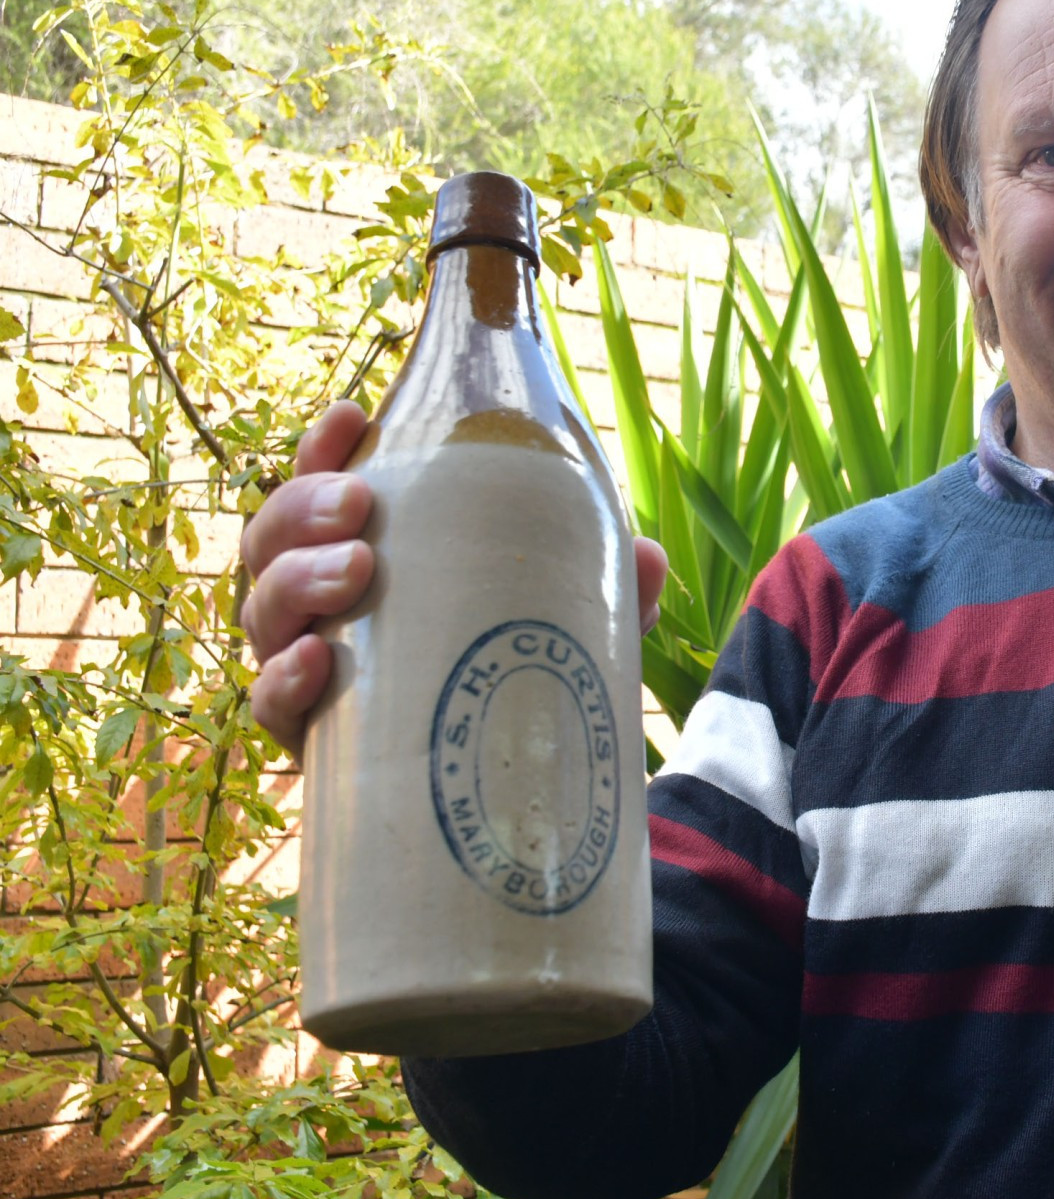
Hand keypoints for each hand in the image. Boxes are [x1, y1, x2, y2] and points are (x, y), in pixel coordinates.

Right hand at [241, 400, 667, 755]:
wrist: (500, 781)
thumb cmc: (514, 666)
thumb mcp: (563, 620)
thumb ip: (601, 589)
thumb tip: (645, 558)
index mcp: (367, 549)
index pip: (322, 485)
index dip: (322, 448)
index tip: (350, 417)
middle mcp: (321, 600)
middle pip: (275, 538)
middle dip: (304, 507)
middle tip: (359, 504)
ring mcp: (305, 664)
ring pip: (263, 609)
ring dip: (297, 580)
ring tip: (355, 571)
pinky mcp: (309, 736)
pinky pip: (269, 704)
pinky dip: (280, 681)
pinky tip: (313, 663)